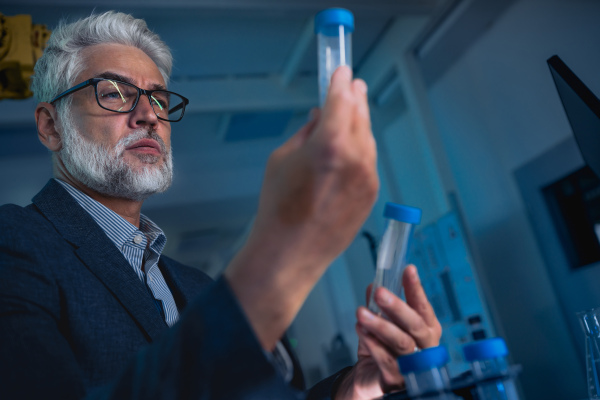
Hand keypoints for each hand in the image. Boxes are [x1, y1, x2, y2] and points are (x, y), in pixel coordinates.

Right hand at [225, 66, 378, 349]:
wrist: (291, 251)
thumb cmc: (279, 207)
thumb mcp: (282, 158)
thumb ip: (307, 132)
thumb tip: (320, 119)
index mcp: (330, 143)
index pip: (341, 98)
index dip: (340, 81)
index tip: (341, 71)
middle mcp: (356, 157)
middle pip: (360, 114)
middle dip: (355, 97)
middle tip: (352, 85)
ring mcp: (368, 177)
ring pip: (367, 138)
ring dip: (358, 124)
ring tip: (349, 116)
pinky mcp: (372, 194)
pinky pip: (368, 161)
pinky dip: (360, 149)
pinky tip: (348, 150)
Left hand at [335, 265, 441, 398]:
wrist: (371, 378)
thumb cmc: (384, 348)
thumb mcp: (381, 322)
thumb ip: (379, 305)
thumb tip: (374, 284)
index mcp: (427, 330)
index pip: (423, 306)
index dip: (416, 288)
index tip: (408, 270)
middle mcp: (426, 347)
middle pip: (415, 325)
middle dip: (397, 307)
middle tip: (379, 292)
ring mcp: (414, 365)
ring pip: (401, 342)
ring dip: (380, 325)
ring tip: (361, 312)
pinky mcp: (397, 380)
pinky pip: (385, 360)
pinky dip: (372, 343)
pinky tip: (361, 330)